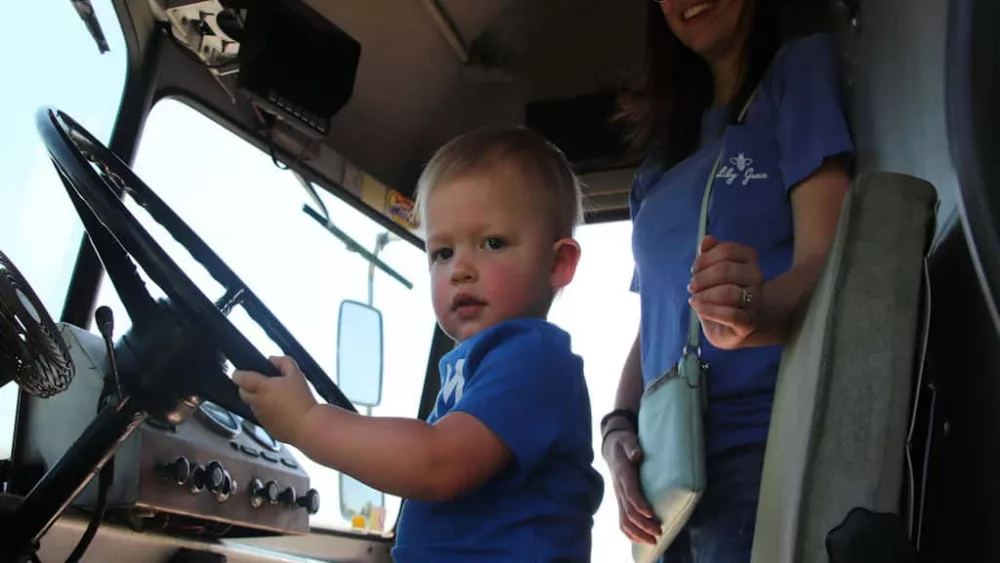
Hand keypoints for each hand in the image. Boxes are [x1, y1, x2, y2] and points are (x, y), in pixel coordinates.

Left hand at [232, 356, 317, 445]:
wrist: (307, 426)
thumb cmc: (303, 402)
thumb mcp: (296, 374)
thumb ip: (283, 362)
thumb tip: (273, 360)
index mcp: (262, 387)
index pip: (239, 378)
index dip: (238, 373)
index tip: (240, 372)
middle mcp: (257, 402)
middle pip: (242, 392)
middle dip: (247, 386)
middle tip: (261, 384)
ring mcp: (260, 416)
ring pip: (252, 404)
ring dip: (258, 400)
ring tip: (276, 397)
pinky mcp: (266, 427)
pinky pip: (261, 416)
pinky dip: (267, 412)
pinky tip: (281, 410)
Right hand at [602, 428, 659, 544]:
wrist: (611, 446)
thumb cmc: (623, 442)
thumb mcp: (627, 439)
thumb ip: (631, 446)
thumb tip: (636, 455)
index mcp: (622, 473)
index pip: (630, 492)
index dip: (640, 504)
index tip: (651, 514)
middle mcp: (619, 488)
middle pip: (628, 511)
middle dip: (643, 524)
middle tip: (659, 532)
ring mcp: (618, 496)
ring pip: (624, 520)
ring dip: (638, 533)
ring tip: (653, 541)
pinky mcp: (620, 500)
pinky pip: (622, 521)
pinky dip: (631, 533)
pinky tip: (642, 540)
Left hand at [688, 235, 763, 349]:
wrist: (733, 326)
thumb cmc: (720, 293)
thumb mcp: (711, 272)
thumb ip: (709, 254)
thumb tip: (708, 239)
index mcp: (748, 259)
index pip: (727, 250)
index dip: (705, 259)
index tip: (694, 269)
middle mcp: (756, 276)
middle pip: (726, 270)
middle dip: (702, 278)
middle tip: (692, 286)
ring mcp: (755, 299)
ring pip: (729, 292)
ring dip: (705, 295)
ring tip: (694, 299)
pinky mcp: (749, 321)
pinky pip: (730, 314)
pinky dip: (709, 310)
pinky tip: (699, 308)